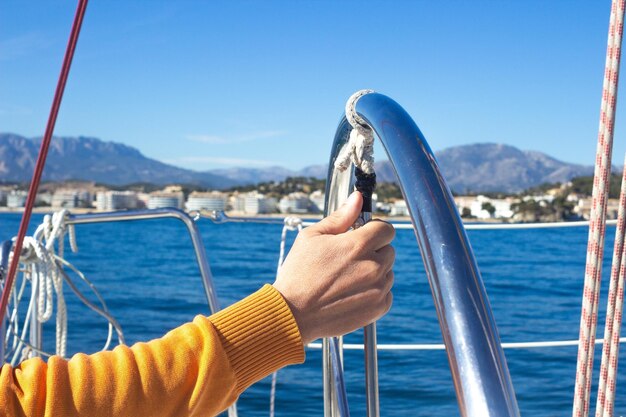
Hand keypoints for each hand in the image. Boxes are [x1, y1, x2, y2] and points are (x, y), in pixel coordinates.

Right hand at [273, 191, 394, 343]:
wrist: (293, 314)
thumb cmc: (299, 273)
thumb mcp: (313, 237)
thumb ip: (340, 217)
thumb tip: (357, 198)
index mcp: (359, 245)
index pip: (386, 229)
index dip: (374, 230)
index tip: (362, 235)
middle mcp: (373, 266)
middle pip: (388, 250)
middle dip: (373, 251)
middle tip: (349, 259)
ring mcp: (378, 289)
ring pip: (388, 272)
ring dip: (374, 272)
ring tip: (347, 278)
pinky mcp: (377, 308)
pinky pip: (386, 293)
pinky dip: (374, 292)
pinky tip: (352, 292)